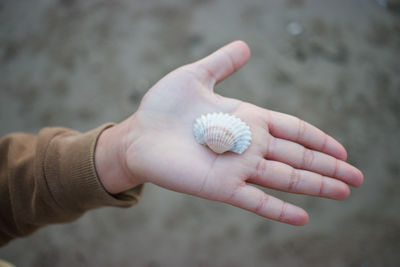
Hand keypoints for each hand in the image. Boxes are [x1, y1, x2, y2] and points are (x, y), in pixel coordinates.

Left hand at [95, 41, 363, 224]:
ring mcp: (237, 167)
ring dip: (316, 185)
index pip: (293, 130)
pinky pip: (256, 200)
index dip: (318, 139)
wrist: (138, 134)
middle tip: (357, 178)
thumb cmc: (163, 106)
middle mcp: (248, 145)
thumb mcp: (196, 76)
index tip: (341, 150)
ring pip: (285, 177)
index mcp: (248, 119)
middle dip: (328, 167)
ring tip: (343, 192)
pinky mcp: (221, 186)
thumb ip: (222, 63)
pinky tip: (303, 217)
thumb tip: (246, 46)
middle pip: (297, 156)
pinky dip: (279, 209)